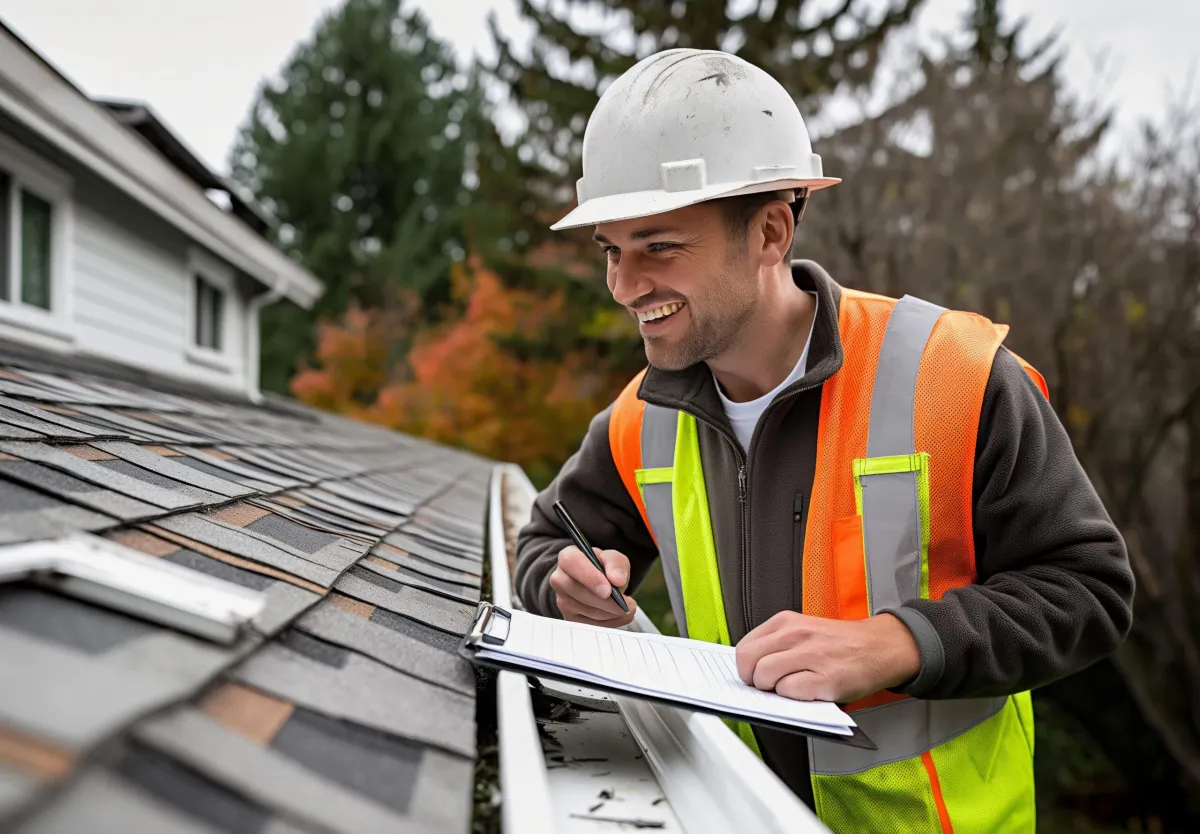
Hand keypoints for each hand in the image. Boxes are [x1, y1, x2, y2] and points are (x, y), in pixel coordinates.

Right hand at [549, 545, 637, 626]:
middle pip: (578, 591)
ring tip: (628, 608)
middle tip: (628, 605)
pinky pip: (590, 624)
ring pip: (586, 610)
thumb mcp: (612, 558)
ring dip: (611, 613)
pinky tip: (620, 616)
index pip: (572, 563)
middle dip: (606, 602)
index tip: (609, 590)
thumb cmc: (602, 567)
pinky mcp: (569, 618)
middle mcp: (560, 579)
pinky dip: (609, 622)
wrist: (595, 581)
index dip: (590, 577)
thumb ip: (616, 563)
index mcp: (568, 558)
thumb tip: (618, 580)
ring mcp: (563, 601)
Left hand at [735, 611, 920, 702]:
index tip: (754, 677)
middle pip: (749, 662)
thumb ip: (776, 645)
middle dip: (753, 680)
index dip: (746, 668)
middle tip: (768, 687)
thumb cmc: (839, 644)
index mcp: (786, 622)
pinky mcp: (827, 679)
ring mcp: (812, 655)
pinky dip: (794, 698)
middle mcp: (796, 634)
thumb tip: (749, 670)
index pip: (744, 648)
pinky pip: (791, 692)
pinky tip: (808, 692)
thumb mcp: (803, 631)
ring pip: (766, 677)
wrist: (881, 647)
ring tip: (791, 688)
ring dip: (773, 690)